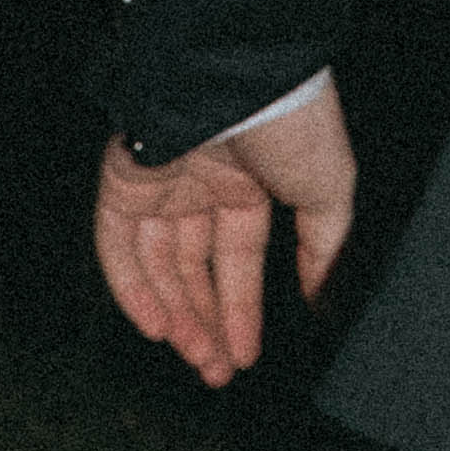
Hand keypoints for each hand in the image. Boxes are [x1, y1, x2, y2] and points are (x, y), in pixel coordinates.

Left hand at [93, 72, 358, 387]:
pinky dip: (132, 288)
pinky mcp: (122, 180)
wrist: (245, 77)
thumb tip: (322, 298)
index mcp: (249, 181)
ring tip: (197, 361)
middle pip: (193, 269)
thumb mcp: (331, 189)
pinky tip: (157, 328)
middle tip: (217, 374)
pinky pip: (118, 244)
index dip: (241, 308)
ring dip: (176, 316)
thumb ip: (326, 245)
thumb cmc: (297, 125)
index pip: (237, 258)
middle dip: (207, 323)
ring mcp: (159, 182)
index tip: (247, 356)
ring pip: (157, 264)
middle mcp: (201, 184)